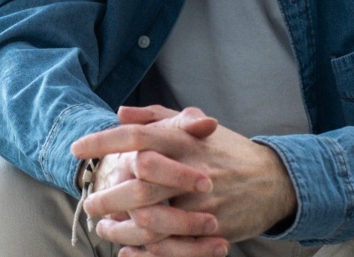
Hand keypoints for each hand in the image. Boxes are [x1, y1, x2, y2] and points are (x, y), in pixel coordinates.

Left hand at [73, 106, 297, 255]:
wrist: (275, 180)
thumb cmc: (228, 151)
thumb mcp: (198, 127)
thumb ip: (157, 118)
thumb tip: (120, 111)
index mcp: (186, 140)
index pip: (138, 136)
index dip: (104, 142)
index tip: (78, 149)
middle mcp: (193, 169)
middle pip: (140, 182)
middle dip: (107, 195)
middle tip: (90, 202)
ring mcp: (204, 203)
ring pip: (151, 221)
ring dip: (121, 228)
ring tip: (105, 228)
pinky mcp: (212, 231)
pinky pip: (170, 247)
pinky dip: (143, 252)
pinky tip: (128, 249)